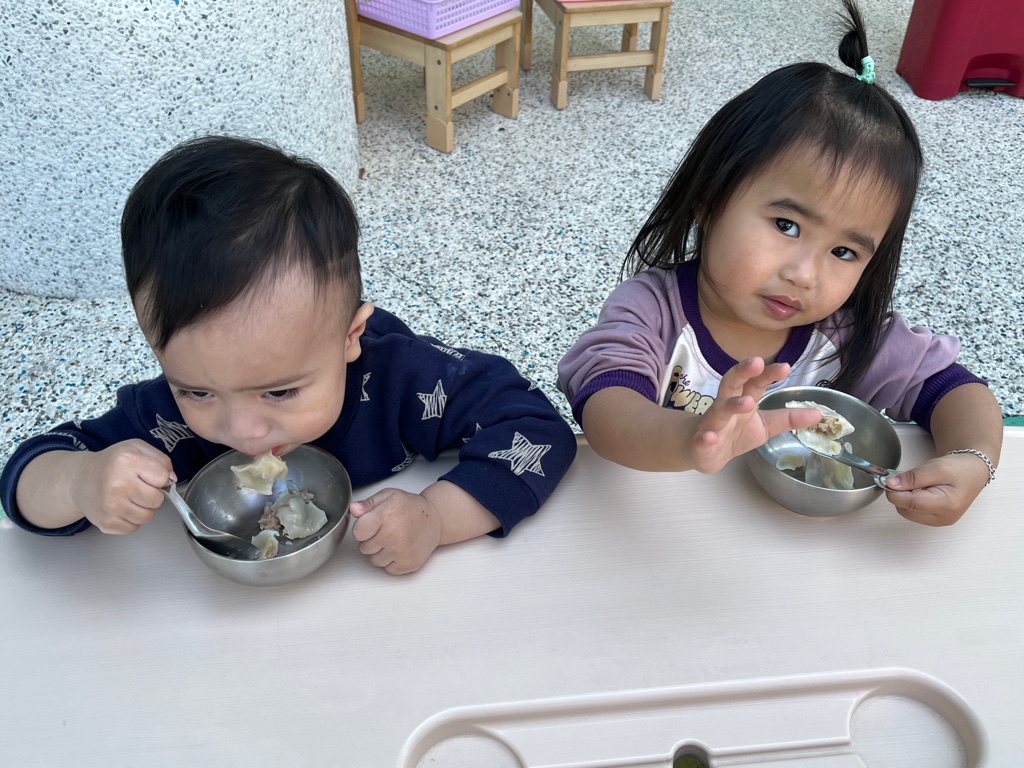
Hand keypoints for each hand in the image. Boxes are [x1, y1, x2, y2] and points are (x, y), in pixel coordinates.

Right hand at [70, 440, 173, 533]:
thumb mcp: (136, 448)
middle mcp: (118, 484)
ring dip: (142, 508)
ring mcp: (111, 506)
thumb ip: (161, 459)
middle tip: (138, 487)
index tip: (148, 475)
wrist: (80, 479)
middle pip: (157, 500)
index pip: (163, 477)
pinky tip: (121, 507)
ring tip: (129, 497)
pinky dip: (130, 519)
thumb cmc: (111, 464)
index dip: (159, 477)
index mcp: (127, 461)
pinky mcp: (106, 522)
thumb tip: (172, 478)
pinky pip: (134, 527)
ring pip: (147, 516)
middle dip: (152, 494)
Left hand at [349, 488, 442, 574]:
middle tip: (386, 530)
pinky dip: (391, 561)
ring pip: (374, 560)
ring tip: (393, 539)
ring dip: (380, 552)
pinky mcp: (408, 564)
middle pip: (364, 548)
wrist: (435, 520)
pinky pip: (387, 569)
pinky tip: (400, 548)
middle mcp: (394, 535)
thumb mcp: (389, 496)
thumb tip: (353, 509)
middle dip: (371, 540)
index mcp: (386, 515)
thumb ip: (368, 504)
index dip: (362, 528)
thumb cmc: (410, 508)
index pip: (358, 532)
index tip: (371, 524)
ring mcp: (402, 552)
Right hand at [687, 357, 821, 472]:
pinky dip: (706, 437)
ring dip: (731, 405)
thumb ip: (788, 419)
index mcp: (743, 398)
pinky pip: (703, 438)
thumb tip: (818, 414)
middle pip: (732, 384)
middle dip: (742, 372)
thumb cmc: (735, 433)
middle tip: (756, 362)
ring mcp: (712, 423)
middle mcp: (726, 406)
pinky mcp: (702, 442)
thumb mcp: (765, 425)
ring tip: (746, 402)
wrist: (704, 452)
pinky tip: (710, 437)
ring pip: (719, 410)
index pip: (755, 382)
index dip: (768, 374)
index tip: (785, 367)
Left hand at [884, 452, 990, 525]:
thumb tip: (891, 484)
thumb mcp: (935, 467)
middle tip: (906, 479)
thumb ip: (912, 477)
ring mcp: (940, 521)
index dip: (895, 492)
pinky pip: (914, 514)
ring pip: (907, 513)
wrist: (973, 473)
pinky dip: (911, 502)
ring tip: (917, 485)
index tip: (889, 480)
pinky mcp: (936, 520)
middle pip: (906, 510)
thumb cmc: (959, 469)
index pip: (909, 503)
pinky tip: (920, 492)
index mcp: (946, 504)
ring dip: (905, 498)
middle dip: (900, 494)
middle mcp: (944, 518)